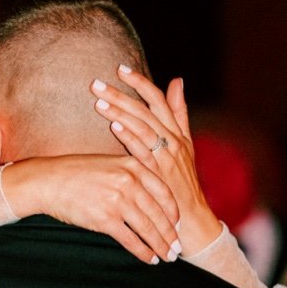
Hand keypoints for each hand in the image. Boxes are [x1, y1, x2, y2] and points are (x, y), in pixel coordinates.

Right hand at [2, 155, 179, 264]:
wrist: (47, 181)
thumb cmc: (75, 174)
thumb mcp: (109, 165)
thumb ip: (131, 176)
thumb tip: (149, 198)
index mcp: (133, 166)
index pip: (164, 193)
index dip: (174, 213)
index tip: (178, 226)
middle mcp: (129, 182)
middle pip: (159, 213)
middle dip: (171, 234)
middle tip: (178, 247)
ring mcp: (117, 201)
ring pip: (148, 228)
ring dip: (160, 245)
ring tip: (167, 256)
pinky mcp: (104, 219)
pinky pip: (130, 239)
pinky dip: (142, 251)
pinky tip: (149, 258)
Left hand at [91, 66, 222, 255]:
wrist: (190, 218)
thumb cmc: (182, 183)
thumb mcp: (184, 145)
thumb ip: (179, 113)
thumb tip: (177, 81)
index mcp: (177, 132)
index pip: (158, 99)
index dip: (140, 83)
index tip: (119, 69)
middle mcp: (174, 140)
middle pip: (146, 110)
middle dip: (121, 94)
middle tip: (97, 83)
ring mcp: (167, 156)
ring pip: (143, 126)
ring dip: (120, 112)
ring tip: (99, 100)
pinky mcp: (160, 172)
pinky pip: (144, 151)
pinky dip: (130, 136)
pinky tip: (114, 126)